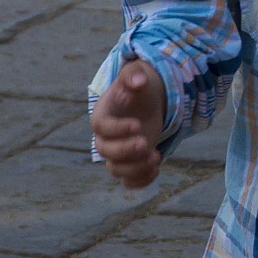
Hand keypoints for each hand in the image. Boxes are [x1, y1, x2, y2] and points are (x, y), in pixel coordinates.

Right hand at [91, 59, 167, 189]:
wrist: (145, 102)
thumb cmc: (136, 88)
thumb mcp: (135, 75)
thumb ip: (133, 75)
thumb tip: (138, 80)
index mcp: (101, 115)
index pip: (101, 127)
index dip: (117, 129)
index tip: (137, 125)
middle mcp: (104, 138)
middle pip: (105, 151)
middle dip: (125, 151)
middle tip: (145, 144)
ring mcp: (116, 154)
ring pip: (115, 169)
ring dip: (135, 168)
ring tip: (156, 157)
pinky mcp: (129, 164)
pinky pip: (128, 181)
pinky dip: (140, 181)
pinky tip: (156, 169)